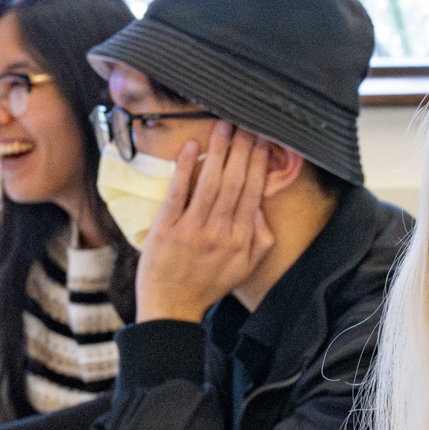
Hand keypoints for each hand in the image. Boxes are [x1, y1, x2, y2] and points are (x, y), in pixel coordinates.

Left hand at [134, 123, 277, 322]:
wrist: (172, 307)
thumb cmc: (208, 284)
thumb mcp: (245, 267)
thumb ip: (261, 239)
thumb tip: (261, 208)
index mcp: (241, 239)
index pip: (252, 191)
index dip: (258, 162)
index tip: (262, 139)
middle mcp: (220, 232)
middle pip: (234, 182)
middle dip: (242, 149)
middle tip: (245, 122)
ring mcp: (192, 230)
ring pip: (210, 183)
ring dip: (218, 151)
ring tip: (223, 126)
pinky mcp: (167, 229)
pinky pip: (178, 193)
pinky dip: (185, 169)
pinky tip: (192, 147)